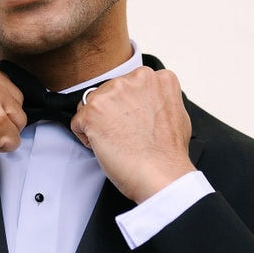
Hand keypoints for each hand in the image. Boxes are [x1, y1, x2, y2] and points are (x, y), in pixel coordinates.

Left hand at [70, 66, 194, 203]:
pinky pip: (77, 122)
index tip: (135, 122)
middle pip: (108, 92)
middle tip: (126, 134)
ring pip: (90, 105)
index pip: (128, 85)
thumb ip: (158, 99)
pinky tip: (106, 147)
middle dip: (112, 113)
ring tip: (118, 141)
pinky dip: (86, 137)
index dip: (128, 107)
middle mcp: (133, 79)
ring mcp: (111, 93)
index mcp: (154, 78)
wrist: (161, 174)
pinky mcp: (92, 111)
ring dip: (98, 123)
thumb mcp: (176, 113)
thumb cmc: (168, 154)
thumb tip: (147, 102)